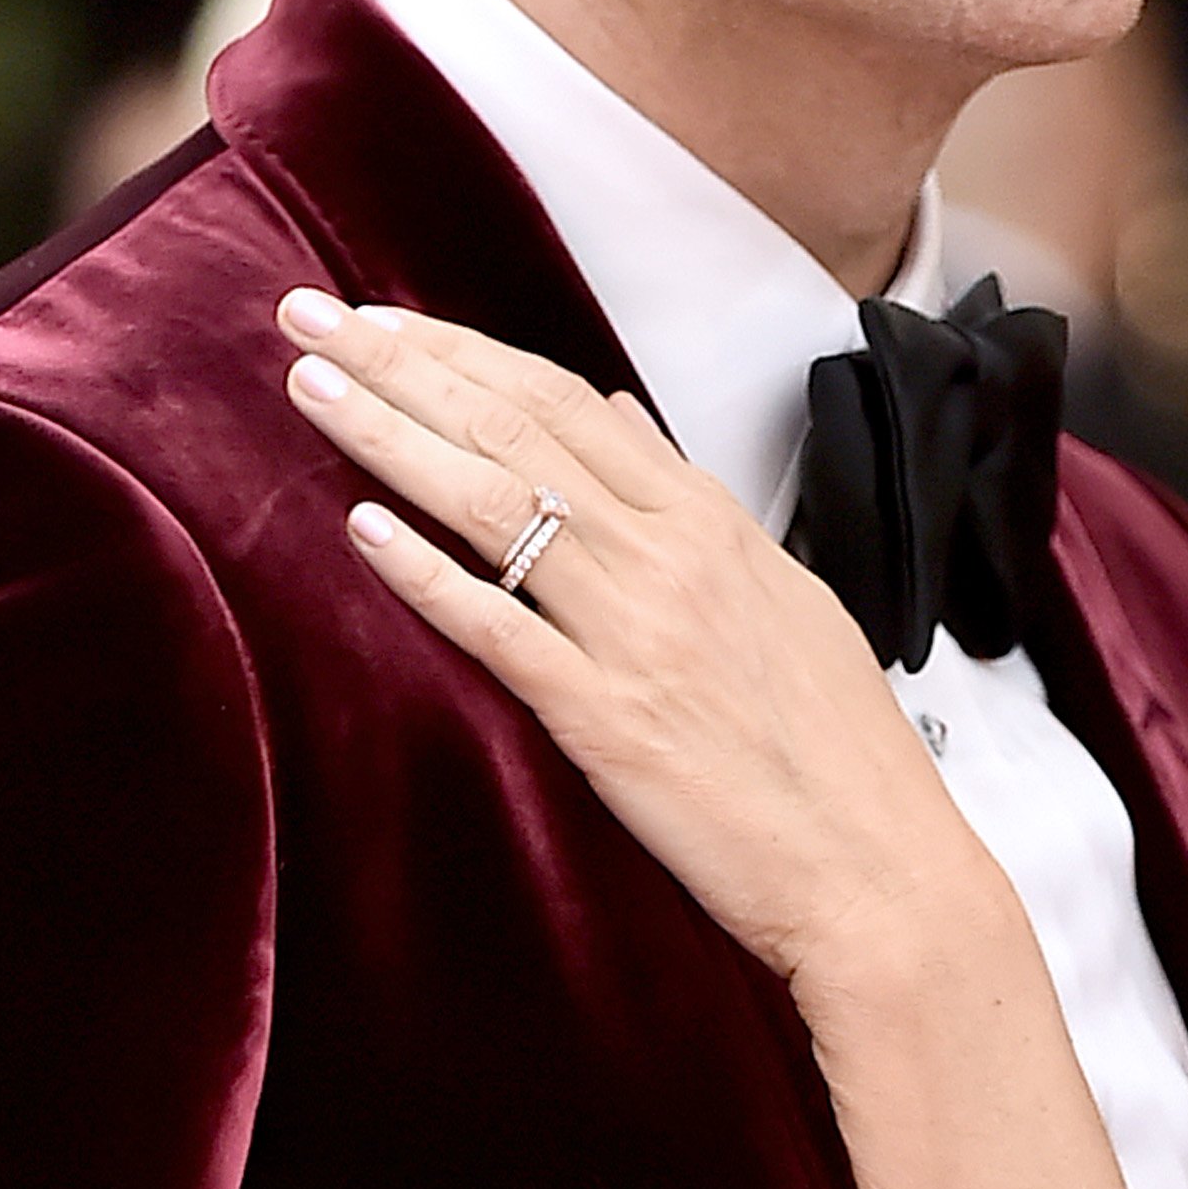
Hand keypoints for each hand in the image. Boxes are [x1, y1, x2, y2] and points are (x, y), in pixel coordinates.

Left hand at [281, 291, 991, 1013]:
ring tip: (311, 389)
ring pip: (494, 505)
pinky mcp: (608, 720)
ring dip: (393, 437)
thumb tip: (621, 416)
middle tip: (308, 317)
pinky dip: (427, 574)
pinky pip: (499, 629)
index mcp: (709, 521)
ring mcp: (635, 634)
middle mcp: (668, 557)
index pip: (564, 401)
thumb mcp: (778, 595)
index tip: (383, 318)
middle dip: (401, 364)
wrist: (880, 871)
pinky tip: (360, 527)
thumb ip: (692, 504)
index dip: (463, 350)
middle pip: (514, 428)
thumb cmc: (833, 751)